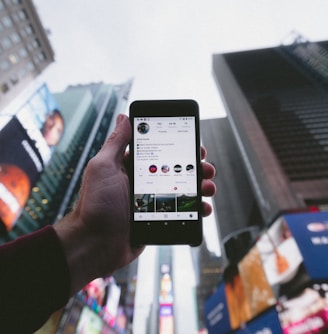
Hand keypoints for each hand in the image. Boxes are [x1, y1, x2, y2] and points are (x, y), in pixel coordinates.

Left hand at [54, 114, 215, 295]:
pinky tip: (203, 208)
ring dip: (199, 187)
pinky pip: (181, 212)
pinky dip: (195, 209)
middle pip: (176, 170)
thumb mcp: (103, 167)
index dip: (179, 147)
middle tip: (206, 168)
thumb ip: (116, 143)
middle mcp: (144, 182)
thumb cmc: (95, 205)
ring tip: (208, 187)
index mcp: (131, 167)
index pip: (161, 151)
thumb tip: (124, 117)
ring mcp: (152, 202)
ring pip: (182, 190)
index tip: (194, 145)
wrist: (94, 245)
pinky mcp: (158, 219)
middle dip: (195, 167)